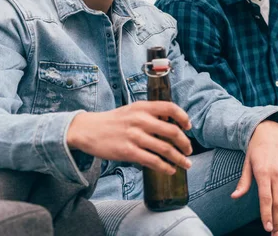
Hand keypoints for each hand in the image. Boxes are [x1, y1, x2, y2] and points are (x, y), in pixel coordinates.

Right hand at [67, 100, 192, 173]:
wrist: (87, 130)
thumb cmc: (113, 121)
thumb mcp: (132, 110)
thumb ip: (150, 114)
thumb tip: (172, 125)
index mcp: (143, 107)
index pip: (170, 108)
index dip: (183, 117)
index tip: (189, 127)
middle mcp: (140, 120)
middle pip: (172, 131)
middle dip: (185, 143)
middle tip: (189, 150)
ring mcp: (134, 136)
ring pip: (165, 149)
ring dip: (179, 158)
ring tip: (186, 163)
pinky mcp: (127, 152)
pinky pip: (152, 161)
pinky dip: (165, 167)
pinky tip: (170, 170)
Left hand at [231, 121, 277, 234]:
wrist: (271, 131)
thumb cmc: (256, 149)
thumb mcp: (247, 163)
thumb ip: (243, 182)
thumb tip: (234, 197)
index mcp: (263, 172)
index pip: (266, 199)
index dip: (267, 215)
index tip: (268, 229)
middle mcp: (277, 174)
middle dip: (277, 221)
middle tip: (275, 235)